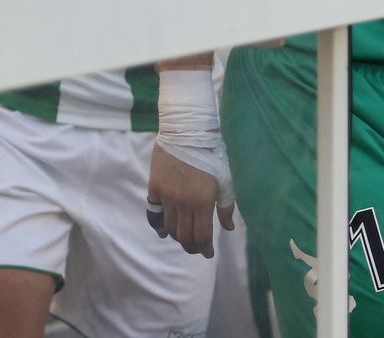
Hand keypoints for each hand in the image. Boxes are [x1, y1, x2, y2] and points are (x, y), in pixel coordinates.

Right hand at [147, 142, 233, 257]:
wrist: (187, 130)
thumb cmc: (211, 153)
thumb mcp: (225, 178)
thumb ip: (226, 206)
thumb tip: (229, 229)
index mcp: (203, 200)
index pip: (201, 235)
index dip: (204, 248)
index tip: (208, 253)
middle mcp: (183, 201)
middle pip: (184, 236)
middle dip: (191, 246)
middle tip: (197, 248)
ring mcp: (167, 196)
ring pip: (170, 227)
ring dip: (177, 236)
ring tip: (185, 238)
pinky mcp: (154, 188)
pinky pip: (154, 215)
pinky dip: (160, 226)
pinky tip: (164, 232)